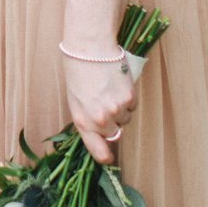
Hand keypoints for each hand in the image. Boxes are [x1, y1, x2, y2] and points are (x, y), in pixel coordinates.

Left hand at [62, 47, 136, 165]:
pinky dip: (127, 98)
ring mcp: (116, 110)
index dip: (104, 155)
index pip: (96, 149)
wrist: (90, 48)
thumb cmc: (78, 70)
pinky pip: (132, 106)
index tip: (108, 158)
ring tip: (108, 89)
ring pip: (125, 119)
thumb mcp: (75, 98)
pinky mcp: (129, 99)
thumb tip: (100, 130)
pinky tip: (117, 84)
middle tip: (105, 104)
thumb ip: (87, 117)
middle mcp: (100, 119)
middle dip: (112, 123)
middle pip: (115, 133)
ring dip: (120, 109)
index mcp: (82, 120)